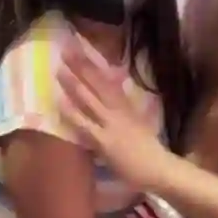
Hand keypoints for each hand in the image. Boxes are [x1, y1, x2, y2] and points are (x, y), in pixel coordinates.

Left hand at [57, 42, 171, 192]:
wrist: (158, 167)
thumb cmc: (149, 147)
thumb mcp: (140, 119)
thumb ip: (127, 105)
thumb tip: (116, 90)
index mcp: (128, 104)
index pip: (108, 79)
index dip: (93, 64)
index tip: (81, 50)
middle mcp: (119, 110)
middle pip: (98, 83)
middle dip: (81, 67)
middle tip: (66, 51)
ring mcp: (111, 124)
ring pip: (89, 99)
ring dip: (74, 84)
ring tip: (59, 70)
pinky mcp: (104, 141)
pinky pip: (84, 124)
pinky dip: (72, 112)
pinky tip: (60, 102)